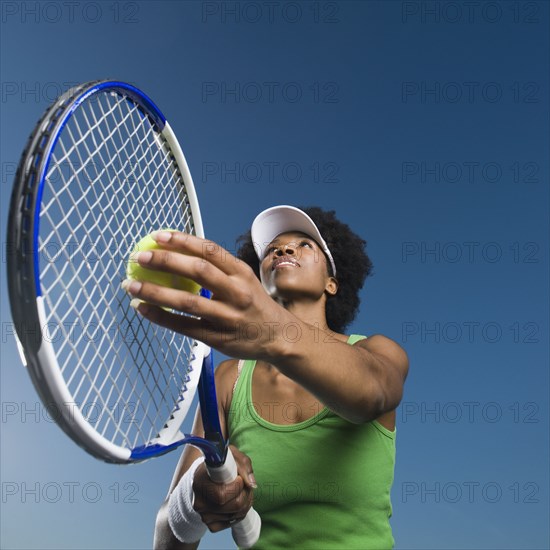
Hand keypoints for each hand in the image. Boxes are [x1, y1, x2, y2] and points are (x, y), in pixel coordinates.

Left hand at [122, 230, 293, 359]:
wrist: (279, 337)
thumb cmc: (255, 304)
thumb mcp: (245, 279)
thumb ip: (219, 268)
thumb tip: (179, 250)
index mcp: (241, 273)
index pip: (210, 250)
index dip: (182, 241)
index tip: (159, 236)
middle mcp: (237, 292)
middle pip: (198, 271)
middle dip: (165, 261)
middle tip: (140, 257)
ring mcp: (227, 316)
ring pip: (187, 301)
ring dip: (156, 292)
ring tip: (131, 285)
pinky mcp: (219, 338)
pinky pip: (184, 326)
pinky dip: (161, 317)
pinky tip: (143, 309)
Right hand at [192, 446, 256, 532]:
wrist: (206, 476)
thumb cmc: (219, 464)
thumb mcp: (231, 455)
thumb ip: (243, 464)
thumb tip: (252, 484)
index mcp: (200, 482)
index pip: (222, 495)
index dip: (237, 487)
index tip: (239, 478)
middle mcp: (199, 502)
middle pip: (235, 506)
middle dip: (246, 493)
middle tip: (245, 484)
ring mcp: (204, 516)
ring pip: (237, 514)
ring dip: (246, 502)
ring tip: (242, 490)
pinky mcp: (211, 525)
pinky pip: (233, 522)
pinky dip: (240, 513)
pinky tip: (236, 501)